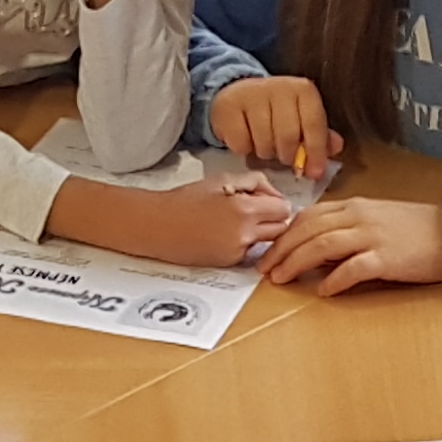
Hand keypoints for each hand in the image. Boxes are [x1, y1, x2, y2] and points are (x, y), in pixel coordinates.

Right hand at [73, 172, 292, 269]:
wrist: (158, 226)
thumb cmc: (186, 200)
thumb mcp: (222, 179)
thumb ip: (254, 182)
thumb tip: (275, 194)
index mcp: (244, 208)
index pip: (283, 209)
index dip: (276, 202)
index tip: (265, 200)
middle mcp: (244, 233)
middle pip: (281, 228)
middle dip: (273, 219)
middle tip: (255, 211)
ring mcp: (238, 251)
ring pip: (267, 242)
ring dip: (261, 232)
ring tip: (237, 222)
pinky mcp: (229, 262)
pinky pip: (250, 252)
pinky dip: (244, 244)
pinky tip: (224, 235)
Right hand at [213, 76, 339, 182]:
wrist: (238, 95)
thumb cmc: (276, 113)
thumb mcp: (301, 119)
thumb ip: (320, 135)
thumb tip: (336, 147)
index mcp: (303, 90)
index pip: (313, 123)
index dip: (316, 151)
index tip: (314, 173)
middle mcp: (279, 87)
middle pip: (288, 136)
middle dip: (287, 155)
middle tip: (283, 158)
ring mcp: (252, 95)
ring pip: (264, 142)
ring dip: (265, 154)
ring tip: (265, 147)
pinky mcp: (229, 107)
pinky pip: (241, 144)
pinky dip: (244, 150)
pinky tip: (247, 141)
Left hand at [265, 198, 441, 292]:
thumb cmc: (417, 229)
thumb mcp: (377, 219)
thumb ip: (347, 228)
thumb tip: (317, 250)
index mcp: (355, 206)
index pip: (308, 216)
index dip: (284, 234)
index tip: (268, 250)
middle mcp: (360, 217)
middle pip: (308, 230)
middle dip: (281, 250)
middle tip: (265, 269)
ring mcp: (373, 236)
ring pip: (322, 245)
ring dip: (297, 262)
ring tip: (282, 279)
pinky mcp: (387, 258)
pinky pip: (353, 268)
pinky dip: (334, 280)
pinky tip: (324, 291)